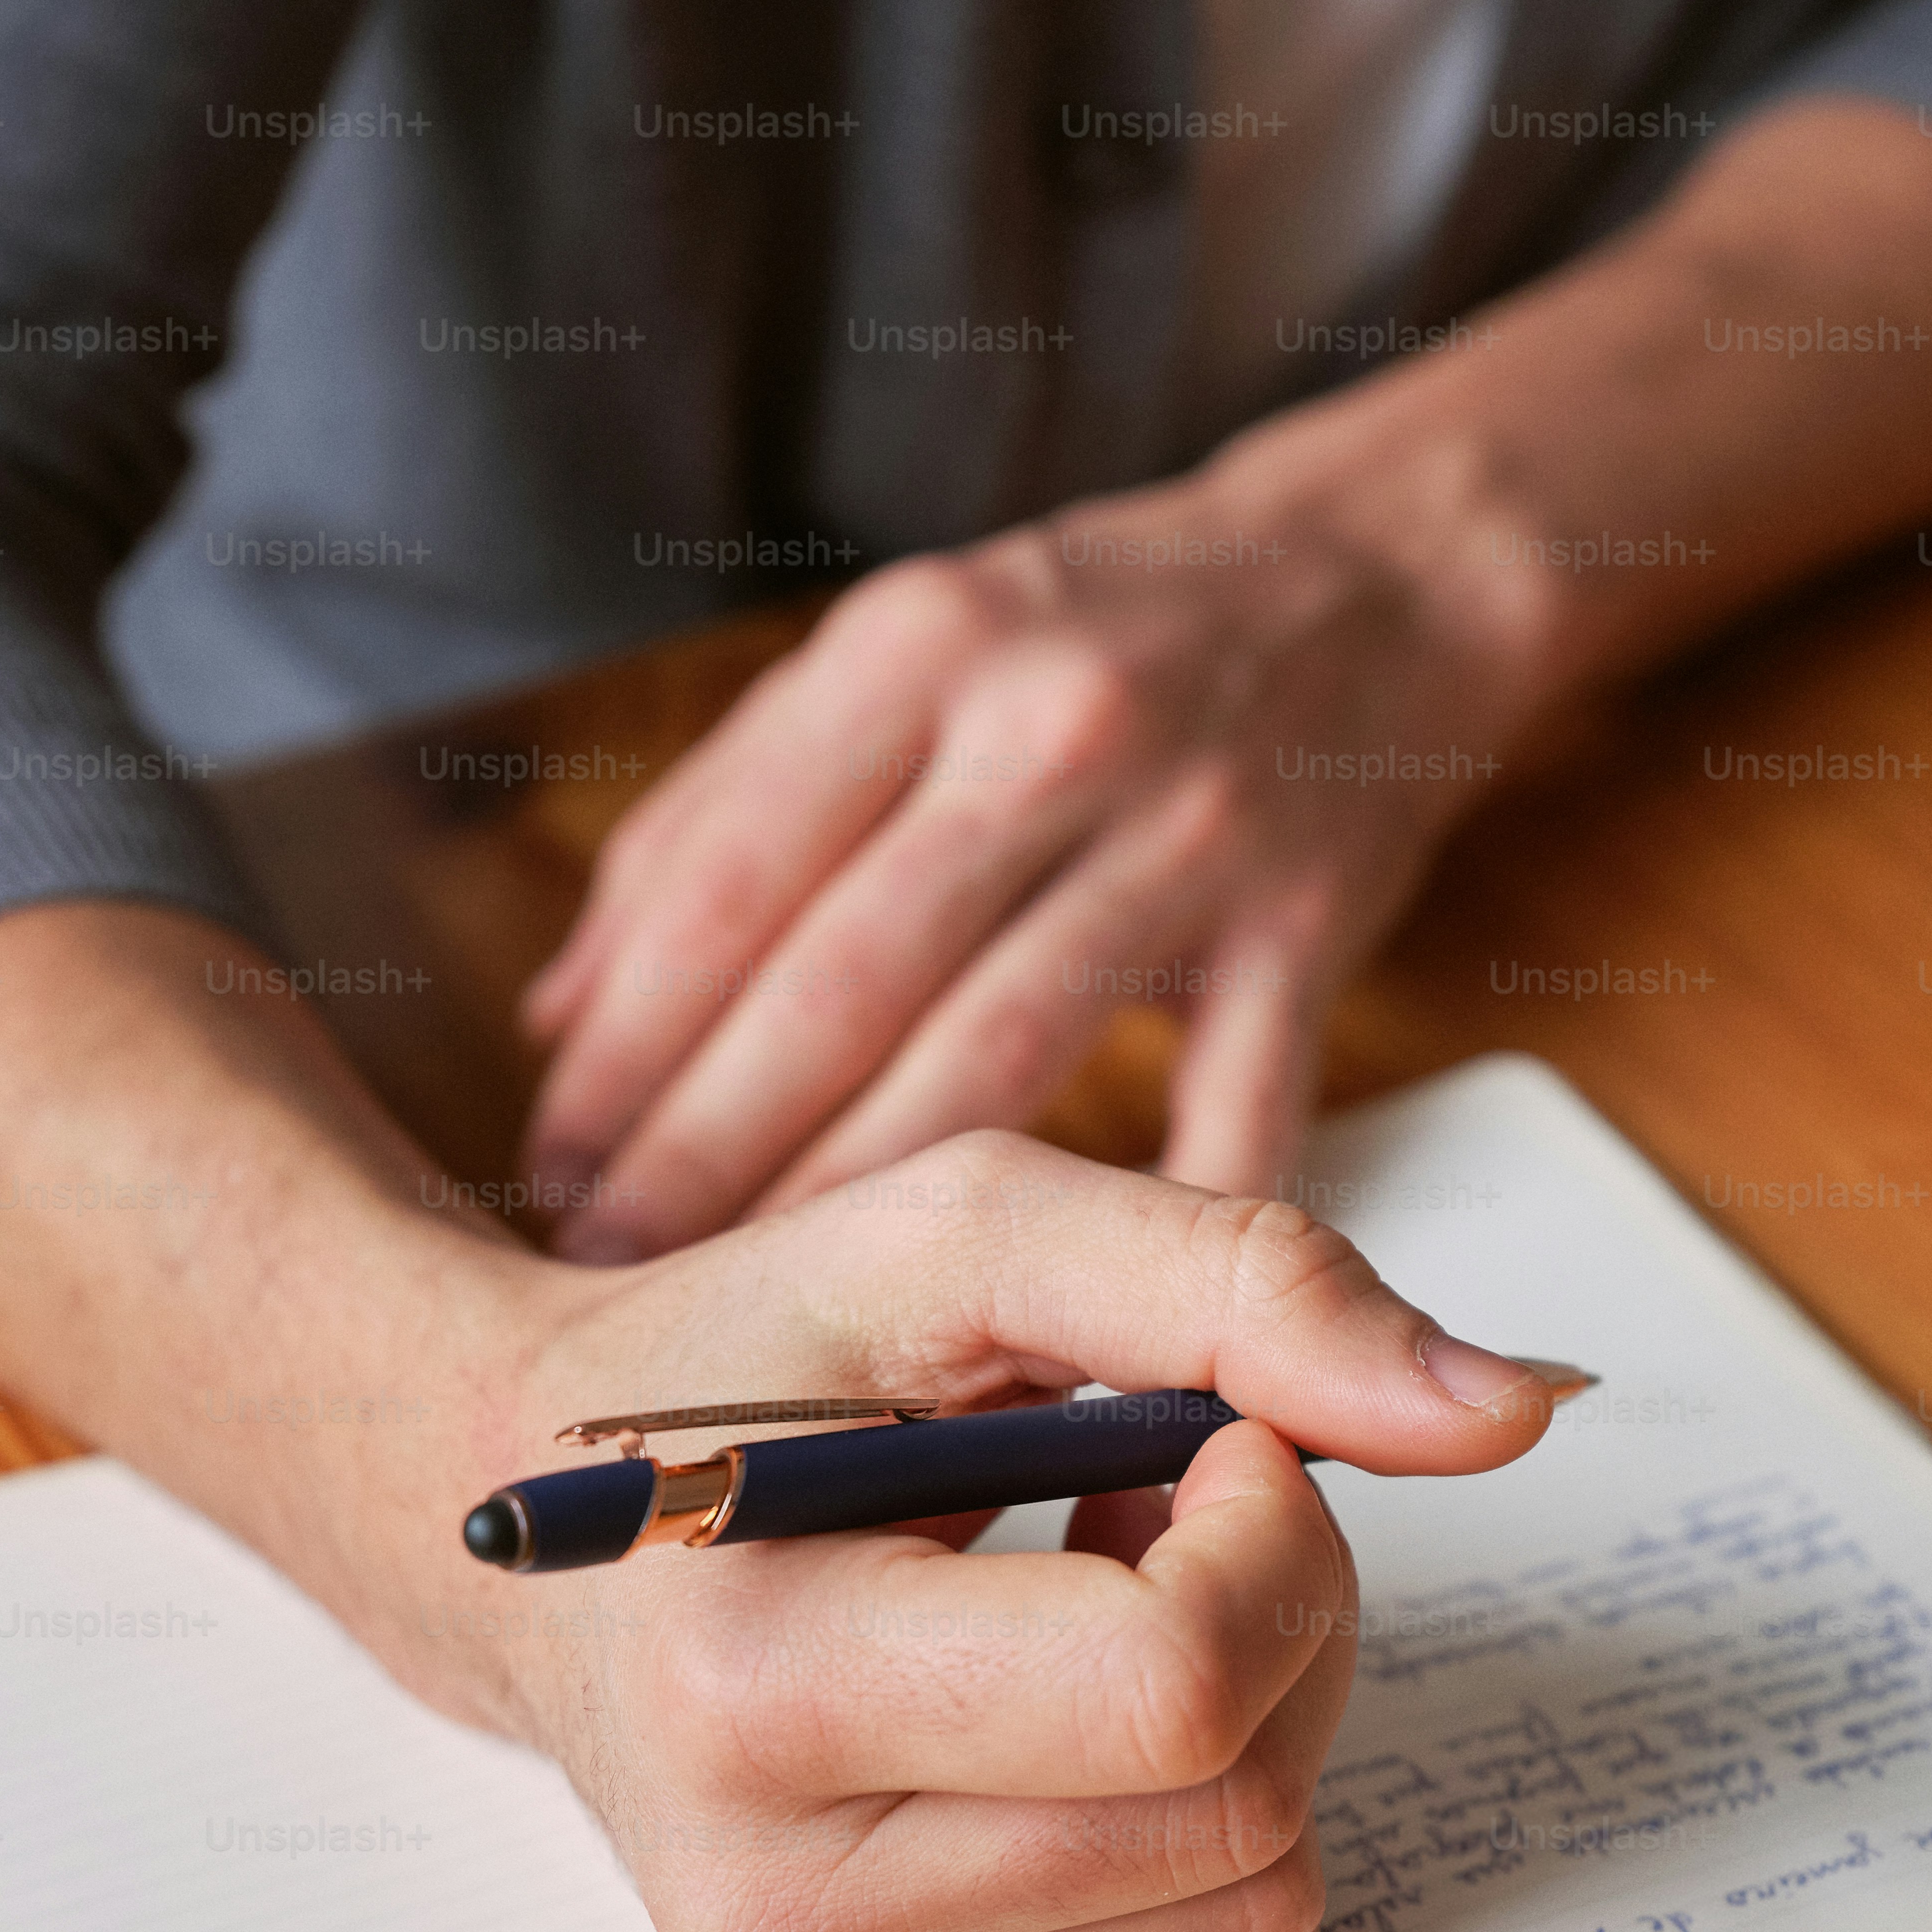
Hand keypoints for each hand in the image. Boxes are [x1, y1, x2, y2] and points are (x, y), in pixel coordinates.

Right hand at [383, 1130, 1559, 1931]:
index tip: (1203, 1435)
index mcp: (756, 1694)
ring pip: (1264, 1908)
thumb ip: (1245, 1281)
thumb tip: (1515, 1409)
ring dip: (1251, 1725)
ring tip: (1091, 1610)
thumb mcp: (967, 1236)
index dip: (1270, 1531)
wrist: (546, 1546)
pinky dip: (1210, 1835)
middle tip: (1148, 1504)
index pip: (1179, 1685)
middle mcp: (773, 1913)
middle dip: (1278, 1619)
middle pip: (1243, 1804)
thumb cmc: (750, 1369)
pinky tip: (1075, 1729)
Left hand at [514, 463, 1538, 1257]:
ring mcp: (1191, 837)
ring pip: (995, 1062)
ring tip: (752, 1314)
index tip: (549, 1166)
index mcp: (923, 648)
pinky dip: (1138, 1242)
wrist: (1382, 576)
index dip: (624, 1044)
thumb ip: (723, 811)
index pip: (730, 880)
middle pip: (842, 986)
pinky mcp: (1305, 935)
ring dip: (858, 1206)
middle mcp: (1051, 731)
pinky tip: (1053, 1355)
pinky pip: (1222, 1118)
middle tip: (610, 1270)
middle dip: (703, 1152)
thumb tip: (561, 1012)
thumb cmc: (1107, 631)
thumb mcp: (904, 651)